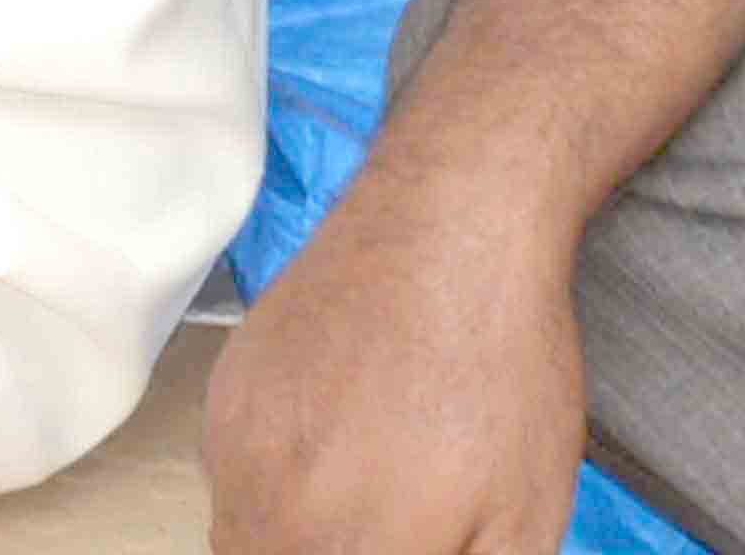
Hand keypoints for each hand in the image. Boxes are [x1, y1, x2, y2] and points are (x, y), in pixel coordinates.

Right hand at [214, 177, 605, 554]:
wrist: (449, 223)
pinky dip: (267, 494)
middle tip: (388, 525)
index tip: (409, 543)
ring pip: (240, 546)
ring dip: (292, 544)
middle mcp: (277, 516)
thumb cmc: (505, 372)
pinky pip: (226, 485)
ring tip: (364, 502)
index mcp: (358, 551)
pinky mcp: (220, 400)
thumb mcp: (524, 518)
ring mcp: (235, 455)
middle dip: (336, 554)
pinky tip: (331, 451)